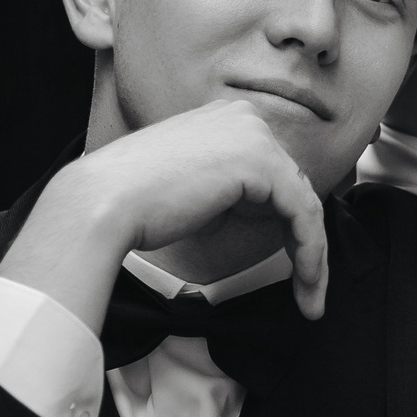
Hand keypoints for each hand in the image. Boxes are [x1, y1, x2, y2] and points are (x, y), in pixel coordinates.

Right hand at [0, 101, 330, 334]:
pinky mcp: (262, 162)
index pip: (274, 175)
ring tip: (311, 298)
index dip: (286, 223)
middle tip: (310, 289)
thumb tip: (268, 217)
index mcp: (225, 119)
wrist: (104, 203)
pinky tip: (307, 284)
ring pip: (304, 203)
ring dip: (313, 256)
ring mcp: (254, 135)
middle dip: (305, 242)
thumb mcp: (196, 189)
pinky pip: (303, 213)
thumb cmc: (136, 203)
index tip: (292, 266)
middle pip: (293, 187)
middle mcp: (244, 117)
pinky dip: (311, 253)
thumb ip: (231, 189)